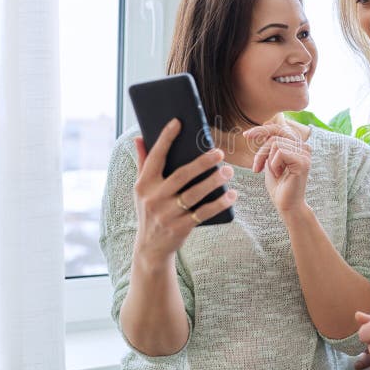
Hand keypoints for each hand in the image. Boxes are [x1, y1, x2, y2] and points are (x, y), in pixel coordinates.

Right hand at [133, 118, 236, 263]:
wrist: (150, 247)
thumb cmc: (149, 210)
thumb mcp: (141, 189)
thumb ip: (142, 163)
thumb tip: (138, 138)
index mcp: (144, 184)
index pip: (155, 157)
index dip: (165, 139)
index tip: (178, 122)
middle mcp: (154, 198)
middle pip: (181, 175)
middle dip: (202, 162)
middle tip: (220, 152)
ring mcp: (167, 214)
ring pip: (194, 194)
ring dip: (214, 181)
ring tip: (229, 171)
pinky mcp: (180, 227)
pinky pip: (203, 213)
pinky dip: (219, 204)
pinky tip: (232, 195)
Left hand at [243, 123, 310, 214]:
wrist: (287, 205)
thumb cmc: (279, 186)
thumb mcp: (271, 161)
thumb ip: (270, 146)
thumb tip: (264, 126)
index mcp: (298, 146)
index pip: (279, 128)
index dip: (262, 129)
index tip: (246, 135)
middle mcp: (304, 147)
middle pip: (274, 135)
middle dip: (261, 151)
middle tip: (257, 168)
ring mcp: (305, 154)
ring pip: (275, 143)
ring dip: (268, 160)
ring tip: (273, 173)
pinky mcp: (302, 162)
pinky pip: (280, 152)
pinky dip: (274, 164)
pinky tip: (279, 174)